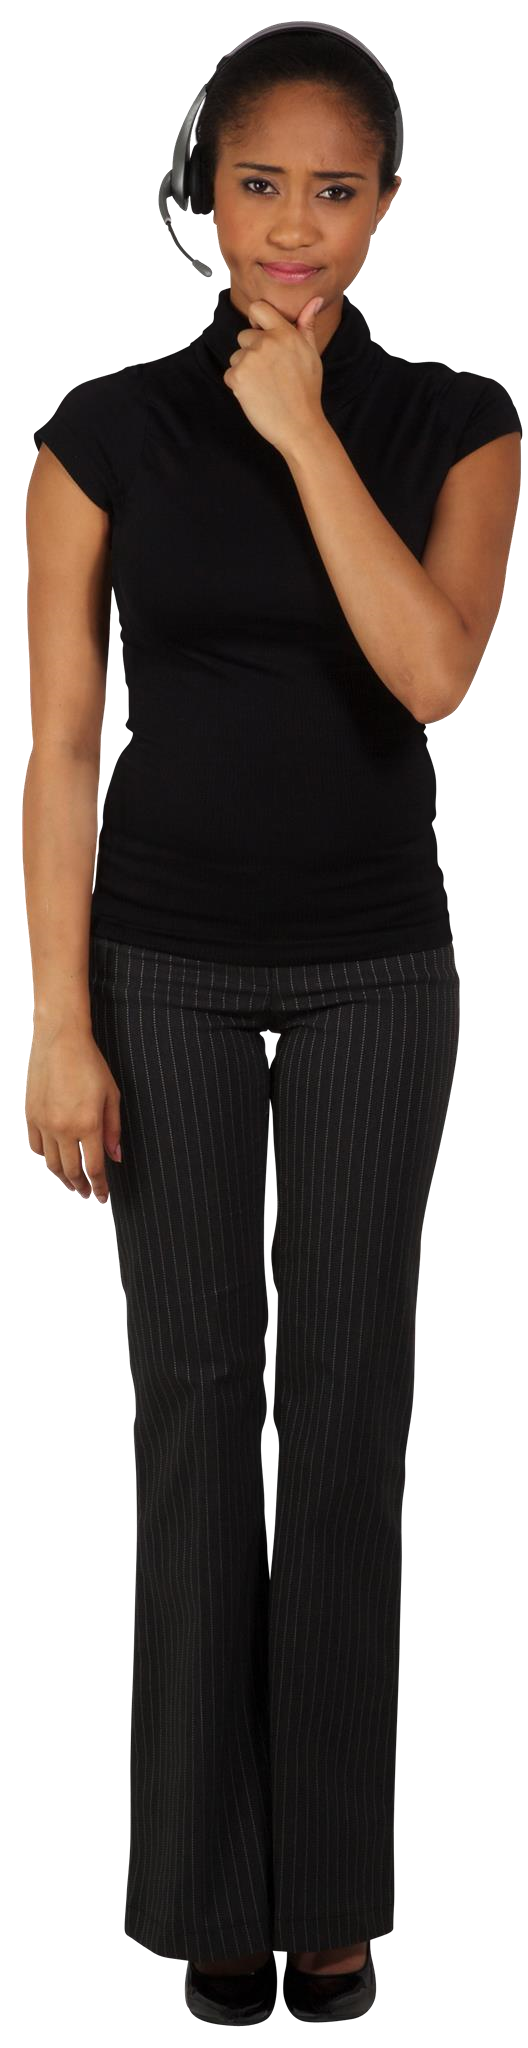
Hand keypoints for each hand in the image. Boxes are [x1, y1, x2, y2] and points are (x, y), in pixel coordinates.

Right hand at [25, 1023, 121, 1202]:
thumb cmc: (90, 1064)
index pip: (95, 1168)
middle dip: (80, 1186)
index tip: (101, 1198)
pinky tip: (54, 1159)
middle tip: (85, 1193)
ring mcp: (43, 1123)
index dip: (99, 1187)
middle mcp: (64, 1128)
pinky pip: (36, 1147)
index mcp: (88, 1124)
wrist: (59, 1040)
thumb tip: (116, 1158)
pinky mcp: (30, 1116)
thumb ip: (114, 1129)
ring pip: (51, 1164)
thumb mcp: (111, 1095)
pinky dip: (46, 1158)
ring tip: (70, 1182)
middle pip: (71, 1171)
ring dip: (62, 1178)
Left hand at [223, 295, 323, 457]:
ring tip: (265, 386)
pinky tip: (257, 395)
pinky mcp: (237, 377)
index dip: (257, 320)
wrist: (299, 425)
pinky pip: (230, 374)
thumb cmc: (307, 390)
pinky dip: (239, 385)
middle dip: (253, 351)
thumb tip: (314, 299)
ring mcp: (250, 359)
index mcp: (285, 333)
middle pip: (244, 335)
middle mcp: (266, 342)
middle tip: (271, 373)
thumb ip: (306, 325)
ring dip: (245, 369)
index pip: (258, 308)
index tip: (263, 334)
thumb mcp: (311, 354)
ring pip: (236, 356)